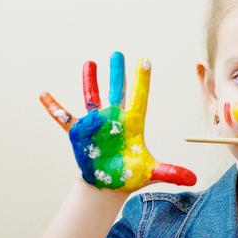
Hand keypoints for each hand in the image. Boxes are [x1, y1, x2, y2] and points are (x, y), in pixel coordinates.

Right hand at [39, 51, 196, 190]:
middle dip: (117, 73)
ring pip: (92, 98)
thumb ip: (170, 172)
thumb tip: (194, 179)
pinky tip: (44, 95)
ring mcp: (96, 125)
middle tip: (118, 53)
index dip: (142, 80)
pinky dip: (54, 107)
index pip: (139, 98)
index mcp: (133, 125)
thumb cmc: (131, 175)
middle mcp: (114, 120)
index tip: (145, 60)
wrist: (109, 185)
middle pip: (117, 91)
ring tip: (90, 63)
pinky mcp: (79, 134)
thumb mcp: (151, 173)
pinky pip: (64, 118)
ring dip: (90, 81)